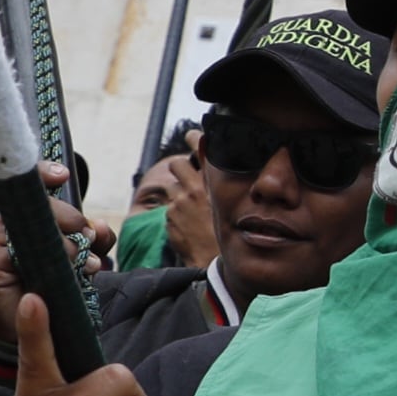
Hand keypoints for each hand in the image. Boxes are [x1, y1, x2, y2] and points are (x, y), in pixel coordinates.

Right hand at [0, 162, 94, 346]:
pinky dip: (44, 260)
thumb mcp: (78, 260)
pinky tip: (60, 271)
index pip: (30, 186)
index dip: (44, 174)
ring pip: (30, 227)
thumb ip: (94, 241)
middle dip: (70, 219)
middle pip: (38, 205)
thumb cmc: (46, 286)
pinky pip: (16, 251)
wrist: (19, 324)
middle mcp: (4, 223)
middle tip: (90, 238)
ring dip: (63, 245)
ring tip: (81, 264)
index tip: (64, 175)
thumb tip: (102, 227)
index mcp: (22, 216)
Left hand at [153, 150, 216, 270]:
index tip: (192, 136)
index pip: (199, 147)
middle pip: (176, 164)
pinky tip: (188, 225)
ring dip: (178, 195)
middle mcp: (192, 189)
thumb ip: (217, 184)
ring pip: (171, 189)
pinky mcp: (168, 217)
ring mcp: (177, 203)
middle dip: (179, 168)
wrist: (213, 259)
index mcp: (209, 182)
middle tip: (186, 177)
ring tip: (191, 209)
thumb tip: (208, 167)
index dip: (194, 138)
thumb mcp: (227, 203)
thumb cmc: (226, 232)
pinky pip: (169, 209)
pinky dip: (176, 214)